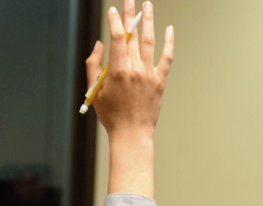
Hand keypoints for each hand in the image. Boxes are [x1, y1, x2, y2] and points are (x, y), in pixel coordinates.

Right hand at [86, 0, 173, 196]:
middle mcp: (135, 70)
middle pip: (132, 35)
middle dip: (130, 15)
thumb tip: (98, 44)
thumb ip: (93, 65)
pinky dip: (169, 42)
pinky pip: (167, 58)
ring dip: (148, 21)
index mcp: (117, 71)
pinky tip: (169, 29)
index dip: (114, 21)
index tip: (112, 11)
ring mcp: (149, 75)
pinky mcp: (160, 81)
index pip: (116, 37)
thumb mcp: (95, 91)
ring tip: (148, 5)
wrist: (132, 135)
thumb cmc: (112, 116)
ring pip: (150, 41)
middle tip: (130, 0)